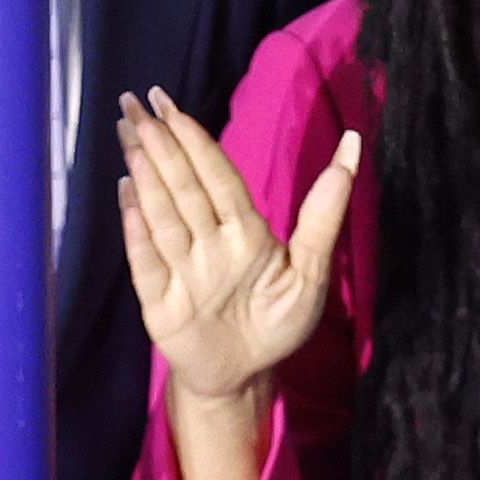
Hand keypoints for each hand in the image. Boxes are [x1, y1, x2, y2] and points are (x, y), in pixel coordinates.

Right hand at [112, 88, 354, 404]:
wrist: (245, 377)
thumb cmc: (276, 324)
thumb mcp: (310, 271)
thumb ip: (325, 213)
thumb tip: (353, 144)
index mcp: (244, 231)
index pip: (217, 176)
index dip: (196, 140)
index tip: (171, 106)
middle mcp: (208, 243)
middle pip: (183, 186)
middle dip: (160, 143)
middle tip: (136, 102)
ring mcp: (181, 269)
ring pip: (162, 213)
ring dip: (145, 175)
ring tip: (130, 135)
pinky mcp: (160, 300)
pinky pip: (147, 260)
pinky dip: (137, 229)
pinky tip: (126, 193)